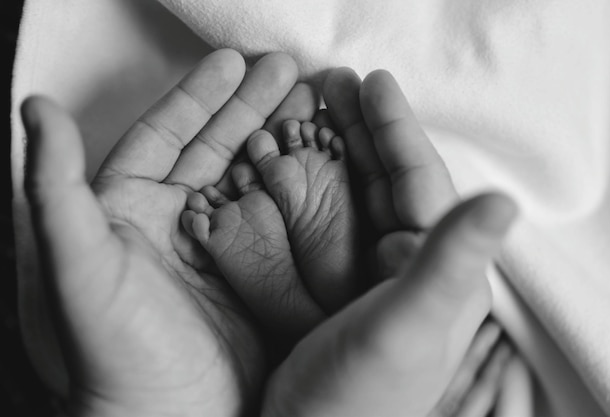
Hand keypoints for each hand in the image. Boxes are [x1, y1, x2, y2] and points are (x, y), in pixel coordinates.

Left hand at [22, 49, 316, 416]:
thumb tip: (36, 106)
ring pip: (248, 178)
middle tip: (288, 71)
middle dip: (249, 106)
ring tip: (311, 106)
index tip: (234, 62)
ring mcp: (218, 244)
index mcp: (129, 210)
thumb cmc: (115, 350)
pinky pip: (276, 218)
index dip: (199, 96)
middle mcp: (174, 222)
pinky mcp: (253, 271)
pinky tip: (319, 164)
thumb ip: (55, 187)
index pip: (166, 136)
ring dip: (276, 140)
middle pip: (215, 148)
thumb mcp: (78, 265)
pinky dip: (296, 188)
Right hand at [260, 69, 517, 416]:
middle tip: (336, 82)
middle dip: (364, 129)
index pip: (420, 182)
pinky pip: (330, 219)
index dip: (397, 128)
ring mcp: (372, 274)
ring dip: (339, 149)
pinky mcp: (338, 284)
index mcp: (440, 271)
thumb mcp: (408, 327)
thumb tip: (502, 199)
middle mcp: (412, 267)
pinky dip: (315, 184)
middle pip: (388, 179)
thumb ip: (451, 262)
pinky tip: (296, 162)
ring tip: (315, 108)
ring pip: (359, 194)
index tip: (373, 81)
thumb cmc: (359, 397)